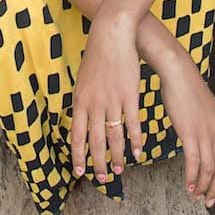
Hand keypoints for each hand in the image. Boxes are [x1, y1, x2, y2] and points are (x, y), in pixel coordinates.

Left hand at [70, 14, 145, 182]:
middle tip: (99, 178)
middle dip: (96, 162)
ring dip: (116, 156)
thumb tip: (80, 115)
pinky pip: (132, 124)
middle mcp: (94, 104)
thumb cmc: (97, 56)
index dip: (78, 154)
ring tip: (117, 171)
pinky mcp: (130, 96)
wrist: (111, 36)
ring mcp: (112, 101)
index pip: (77, 135)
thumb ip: (83, 100)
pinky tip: (137, 153)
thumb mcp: (83, 80)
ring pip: (114, 136)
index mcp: (80, 101)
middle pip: (95, 140)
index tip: (79, 171)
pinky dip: (135, 141)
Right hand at [157, 59, 214, 206]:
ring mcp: (205, 133)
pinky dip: (191, 177)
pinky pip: (193, 162)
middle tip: (209, 202)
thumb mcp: (213, 107)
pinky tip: (187, 186)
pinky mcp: (190, 133)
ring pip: (208, 168)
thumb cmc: (191, 89)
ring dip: (203, 186)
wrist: (179, 74)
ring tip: (196, 196)